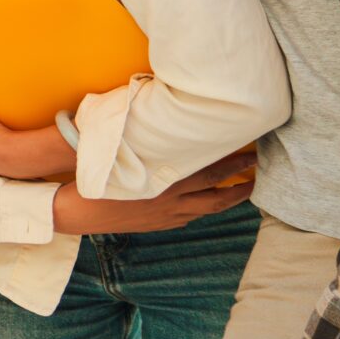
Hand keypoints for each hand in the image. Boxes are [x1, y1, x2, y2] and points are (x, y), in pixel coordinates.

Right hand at [51, 151, 254, 233]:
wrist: (81, 211)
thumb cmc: (99, 175)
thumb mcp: (123, 150)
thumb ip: (147, 136)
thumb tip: (160, 114)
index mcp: (166, 180)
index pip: (209, 171)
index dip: (233, 163)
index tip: (251, 151)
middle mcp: (172, 200)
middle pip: (216, 193)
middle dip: (240, 182)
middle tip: (258, 170)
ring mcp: (168, 215)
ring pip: (208, 209)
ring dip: (229, 199)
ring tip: (245, 189)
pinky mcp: (161, 224)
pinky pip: (190, 216)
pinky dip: (204, 208)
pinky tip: (209, 202)